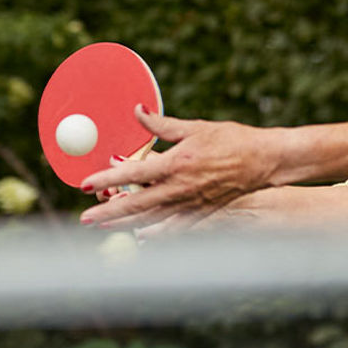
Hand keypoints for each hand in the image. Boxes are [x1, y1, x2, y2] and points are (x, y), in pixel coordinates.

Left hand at [78, 106, 280, 231]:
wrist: (263, 161)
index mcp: (176, 164)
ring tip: (103, 227)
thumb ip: (162, 125)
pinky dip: (156, 234)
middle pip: (135, 205)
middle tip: (85, 218)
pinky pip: (173, 228)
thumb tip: (137, 111)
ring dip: (124, 224)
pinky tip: (142, 236)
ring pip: (150, 219)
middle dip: (107, 212)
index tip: (84, 184)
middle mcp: (180, 188)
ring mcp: (191, 204)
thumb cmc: (231, 140)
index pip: (132, 174)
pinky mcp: (201, 213)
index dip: (106, 179)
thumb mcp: (195, 127)